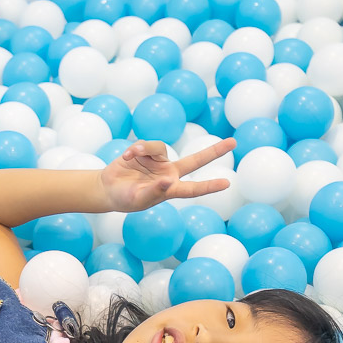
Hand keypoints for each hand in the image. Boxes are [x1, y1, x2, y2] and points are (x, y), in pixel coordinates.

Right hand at [98, 138, 235, 212]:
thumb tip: (169, 181)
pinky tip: (126, 156)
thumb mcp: (138, 199)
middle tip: (234, 143)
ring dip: (145, 149)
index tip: (227, 183)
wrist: (108, 188)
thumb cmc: (124, 199)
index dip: (209, 186)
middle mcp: (168, 174)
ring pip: (160, 147)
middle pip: (196, 160)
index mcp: (170, 189)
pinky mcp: (146, 152)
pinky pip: (145, 145)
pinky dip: (135, 149)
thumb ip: (154, 191)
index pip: (193, 188)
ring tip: (130, 156)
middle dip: (214, 151)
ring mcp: (158, 162)